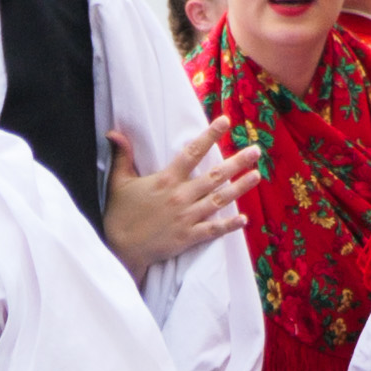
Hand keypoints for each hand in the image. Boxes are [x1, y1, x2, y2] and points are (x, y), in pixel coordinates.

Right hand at [103, 131, 261, 274]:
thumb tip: (114, 132)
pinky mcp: (188, 237)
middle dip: (237, 162)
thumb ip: (121, 156)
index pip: (192, 153)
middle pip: (215, 175)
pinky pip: (213, 230)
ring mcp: (186, 217)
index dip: (209, 136)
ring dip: (240, 187)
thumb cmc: (119, 214)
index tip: (225, 121)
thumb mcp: (118, 182)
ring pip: (219, 200)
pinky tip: (244, 219)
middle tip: (256, 150)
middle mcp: (180, 196)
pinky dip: (229, 225)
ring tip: (257, 175)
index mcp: (166, 180)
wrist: (120, 249)